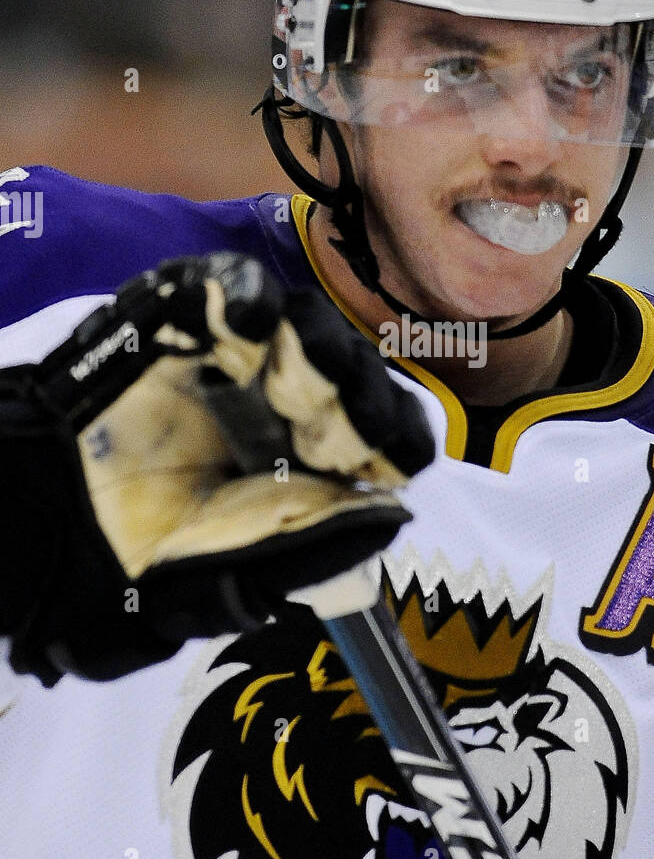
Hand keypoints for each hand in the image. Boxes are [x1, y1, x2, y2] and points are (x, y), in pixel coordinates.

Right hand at [0, 254, 433, 683]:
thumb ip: (316, 545)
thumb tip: (396, 514)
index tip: (390, 464)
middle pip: (358, 370)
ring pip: (307, 323)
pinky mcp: (183, 321)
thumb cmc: (144, 564)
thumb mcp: (240, 574)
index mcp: (313, 462)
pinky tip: (248, 325)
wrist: (50, 534)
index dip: (397, 438)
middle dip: (360, 400)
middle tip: (332, 438)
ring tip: (291, 389)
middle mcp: (286, 404)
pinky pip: (227, 285)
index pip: (387, 429)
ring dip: (316, 351)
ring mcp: (237, 358)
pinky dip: (246, 295)